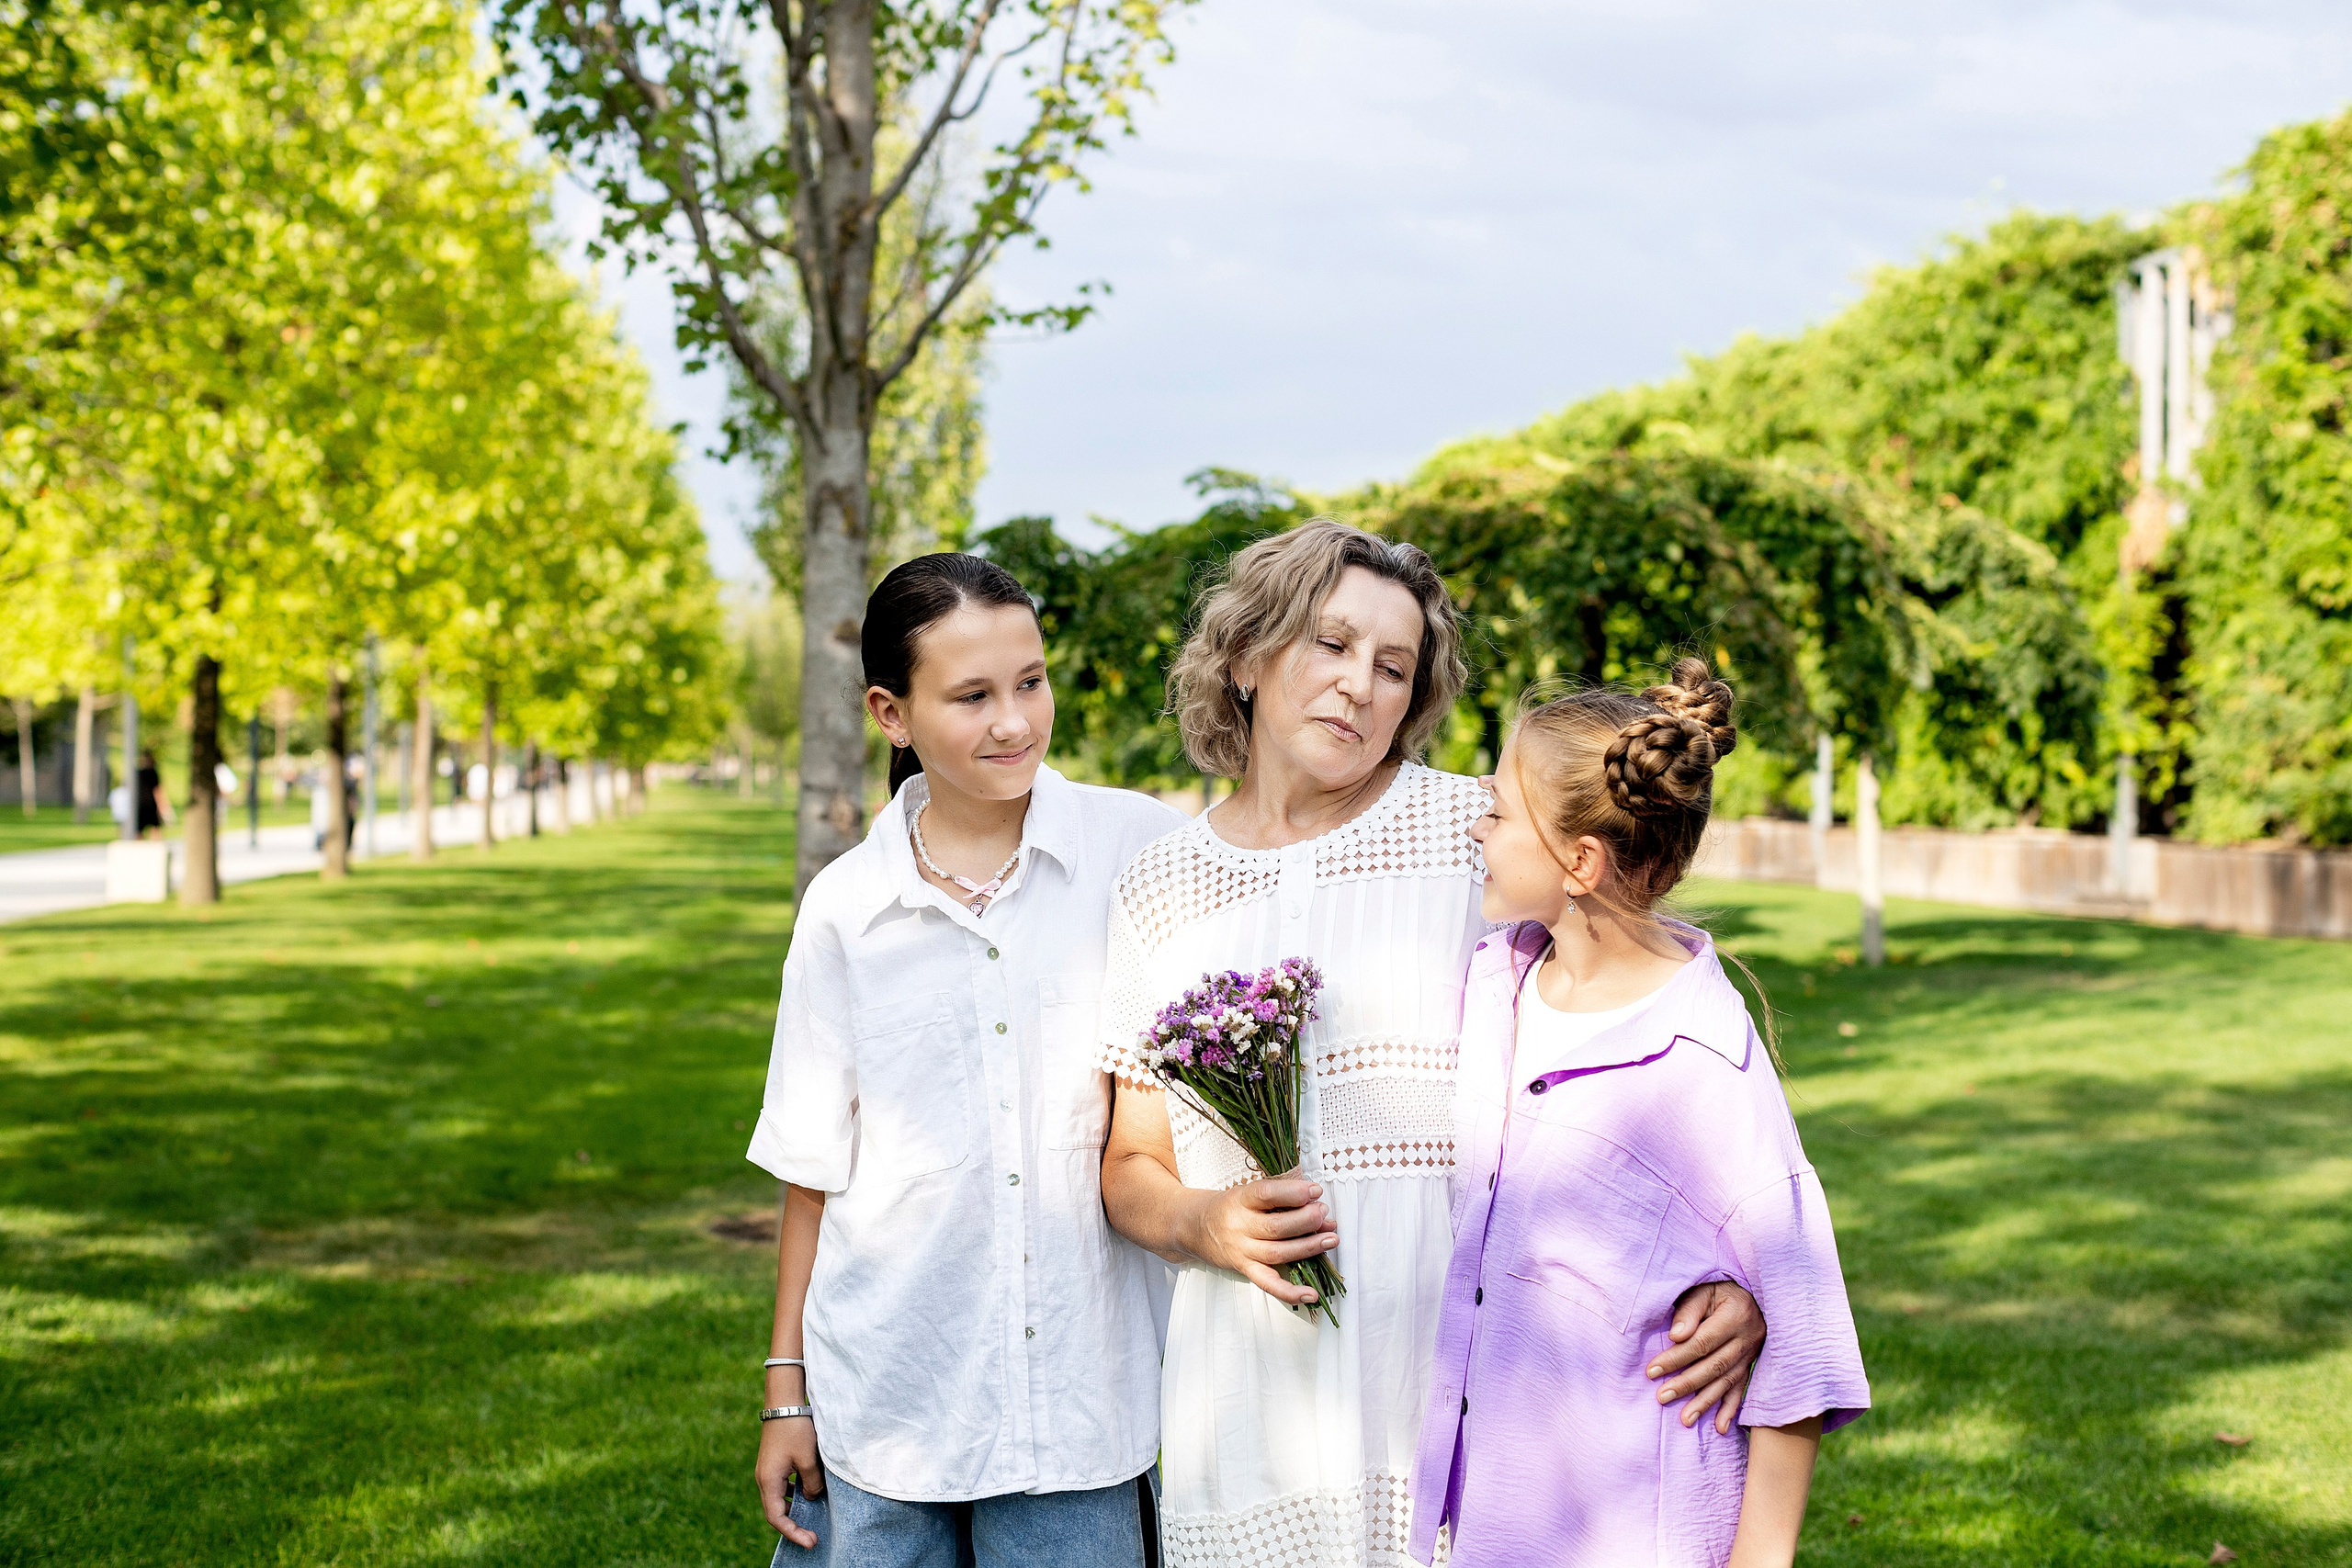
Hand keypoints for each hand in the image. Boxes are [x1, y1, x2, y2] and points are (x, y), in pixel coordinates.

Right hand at [757, 1414, 822, 1548]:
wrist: (784, 1403)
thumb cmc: (795, 1429)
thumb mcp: (809, 1459)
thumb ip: (812, 1484)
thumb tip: (812, 1497)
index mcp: (768, 1481)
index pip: (776, 1518)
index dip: (793, 1533)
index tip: (810, 1541)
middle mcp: (763, 1479)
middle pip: (775, 1512)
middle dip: (794, 1525)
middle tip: (813, 1536)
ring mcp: (767, 1471)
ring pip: (778, 1500)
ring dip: (794, 1510)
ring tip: (813, 1517)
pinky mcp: (773, 1464)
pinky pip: (782, 1487)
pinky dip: (794, 1495)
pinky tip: (809, 1493)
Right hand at [1180, 1175, 1338, 1306]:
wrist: (1193, 1226)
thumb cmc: (1229, 1207)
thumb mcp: (1246, 1193)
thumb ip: (1278, 1197)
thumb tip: (1317, 1205)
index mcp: (1240, 1200)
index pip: (1267, 1194)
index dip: (1294, 1193)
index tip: (1315, 1190)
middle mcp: (1238, 1226)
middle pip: (1276, 1227)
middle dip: (1306, 1220)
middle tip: (1324, 1213)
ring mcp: (1241, 1251)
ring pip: (1278, 1253)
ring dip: (1308, 1247)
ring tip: (1331, 1239)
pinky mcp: (1244, 1269)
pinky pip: (1269, 1284)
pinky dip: (1291, 1292)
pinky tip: (1312, 1293)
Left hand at [1648, 1280, 1763, 1433]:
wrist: (1752, 1293)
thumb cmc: (1718, 1289)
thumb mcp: (1704, 1289)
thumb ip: (1689, 1310)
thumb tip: (1676, 1336)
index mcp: (1735, 1314)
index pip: (1702, 1342)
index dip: (1676, 1357)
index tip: (1652, 1371)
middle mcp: (1748, 1337)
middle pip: (1714, 1365)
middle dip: (1686, 1384)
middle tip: (1662, 1397)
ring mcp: (1752, 1353)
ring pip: (1727, 1381)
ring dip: (1705, 1402)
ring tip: (1685, 1420)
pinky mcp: (1752, 1364)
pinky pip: (1742, 1389)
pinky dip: (1730, 1409)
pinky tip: (1719, 1427)